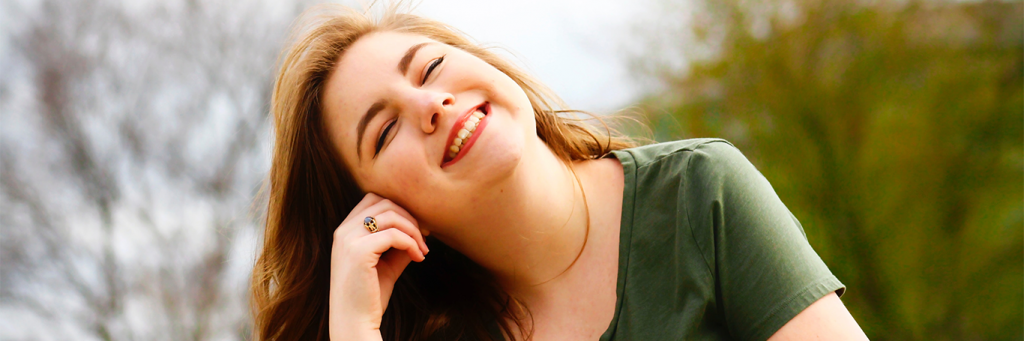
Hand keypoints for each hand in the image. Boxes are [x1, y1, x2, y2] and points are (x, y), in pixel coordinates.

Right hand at [328, 193, 428, 339]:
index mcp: (345, 231)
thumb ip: (399, 244)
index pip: (374, 200)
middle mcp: (343, 231)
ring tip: (423, 250)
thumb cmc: (370, 296)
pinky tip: (418, 257)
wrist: (354, 323)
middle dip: (410, 217)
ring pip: (391, 214)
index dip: (400, 209)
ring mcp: (348, 239)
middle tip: (426, 237)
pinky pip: (393, 235)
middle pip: (384, 202)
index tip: (418, 228)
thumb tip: (421, 228)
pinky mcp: (358, 252)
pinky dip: (411, 243)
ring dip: (413, 230)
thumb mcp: (387, 264)